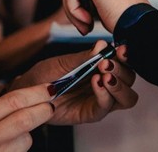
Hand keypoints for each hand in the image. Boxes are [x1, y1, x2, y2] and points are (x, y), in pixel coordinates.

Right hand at [0, 84, 53, 150]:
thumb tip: (26, 96)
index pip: (10, 102)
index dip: (35, 93)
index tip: (48, 88)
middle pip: (22, 120)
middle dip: (42, 110)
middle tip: (50, 106)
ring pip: (25, 140)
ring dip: (27, 136)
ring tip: (10, 139)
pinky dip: (19, 150)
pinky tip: (4, 151)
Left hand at [9, 40, 137, 124]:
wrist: (27, 91)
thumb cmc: (45, 74)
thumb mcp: (64, 61)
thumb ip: (85, 56)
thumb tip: (103, 44)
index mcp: (102, 67)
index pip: (125, 63)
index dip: (128, 57)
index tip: (121, 49)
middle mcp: (105, 84)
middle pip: (130, 80)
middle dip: (122, 70)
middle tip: (107, 63)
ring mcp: (100, 99)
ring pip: (127, 98)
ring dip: (119, 85)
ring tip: (104, 74)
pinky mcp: (91, 113)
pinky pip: (106, 107)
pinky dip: (105, 94)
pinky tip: (96, 83)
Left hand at [63, 0, 148, 33]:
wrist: (139, 25)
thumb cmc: (129, 21)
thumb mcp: (112, 3)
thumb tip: (78, 0)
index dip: (84, 6)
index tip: (90, 23)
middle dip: (77, 9)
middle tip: (86, 28)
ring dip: (74, 12)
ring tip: (87, 27)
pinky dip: (73, 11)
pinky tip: (88, 21)